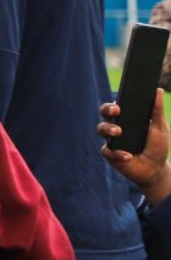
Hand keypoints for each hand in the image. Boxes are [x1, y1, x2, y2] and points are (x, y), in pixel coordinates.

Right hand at [99, 89, 170, 204]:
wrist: (156, 170)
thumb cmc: (157, 147)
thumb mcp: (160, 128)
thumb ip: (157, 110)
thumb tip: (158, 89)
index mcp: (126, 119)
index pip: (115, 106)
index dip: (113, 104)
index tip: (118, 105)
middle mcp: (116, 127)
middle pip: (104, 114)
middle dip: (106, 110)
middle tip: (115, 112)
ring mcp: (111, 140)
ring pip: (101, 129)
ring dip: (108, 129)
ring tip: (118, 133)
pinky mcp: (110, 154)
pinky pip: (108, 151)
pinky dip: (117, 153)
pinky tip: (128, 156)